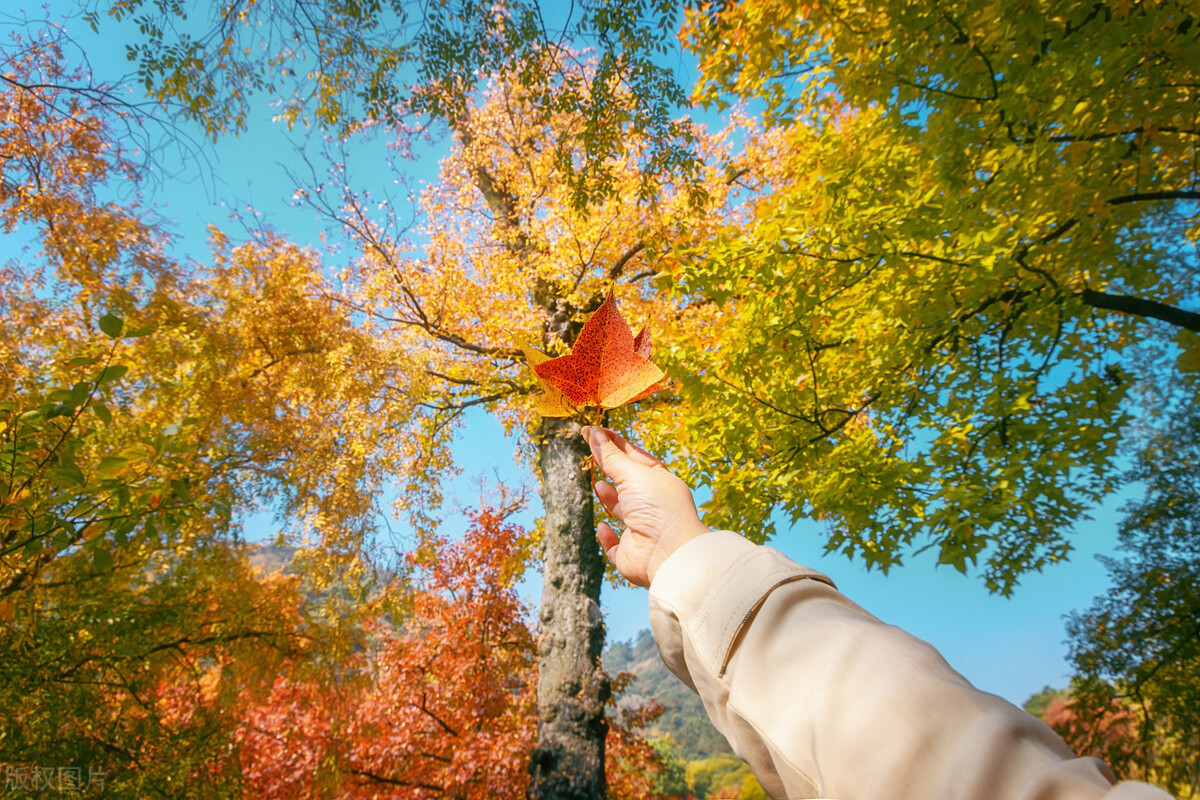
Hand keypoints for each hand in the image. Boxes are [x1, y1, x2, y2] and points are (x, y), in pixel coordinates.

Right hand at [584, 426, 709, 586]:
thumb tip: (594, 433)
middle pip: (627, 481)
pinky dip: (607, 535)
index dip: (613, 443)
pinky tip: (602, 526)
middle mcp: (652, 504)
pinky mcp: (629, 552)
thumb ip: (611, 456)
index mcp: (659, 481)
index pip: (634, 457)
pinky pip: (614, 543)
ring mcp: (640, 529)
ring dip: (609, 497)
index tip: (591, 431)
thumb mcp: (633, 474)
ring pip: (621, 510)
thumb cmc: (658, 507)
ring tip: (598, 484)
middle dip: (610, 467)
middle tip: (589, 450)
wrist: (668, 553)